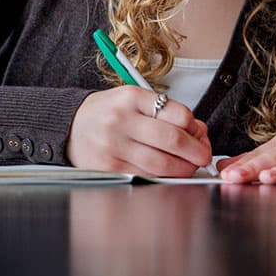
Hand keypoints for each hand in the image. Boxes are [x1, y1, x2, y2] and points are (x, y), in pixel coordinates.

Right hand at [67, 86, 211, 176]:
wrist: (71, 125)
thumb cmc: (109, 112)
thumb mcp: (135, 100)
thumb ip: (166, 112)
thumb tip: (198, 131)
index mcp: (132, 97)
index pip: (177, 113)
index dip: (196, 127)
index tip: (200, 133)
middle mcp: (122, 120)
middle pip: (173, 140)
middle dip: (196, 151)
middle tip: (204, 155)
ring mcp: (114, 146)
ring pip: (162, 163)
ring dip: (183, 168)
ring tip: (189, 166)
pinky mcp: (109, 168)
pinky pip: (146, 176)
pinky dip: (164, 177)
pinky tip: (169, 173)